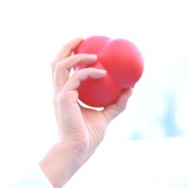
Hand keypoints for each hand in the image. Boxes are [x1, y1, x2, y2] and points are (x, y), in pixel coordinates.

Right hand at [40, 37, 132, 187]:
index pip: (62, 71)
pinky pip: (76, 77)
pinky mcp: (64, 98)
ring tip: (94, 52)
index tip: (84, 46)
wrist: (77, 150)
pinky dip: (89, 71)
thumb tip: (131, 88)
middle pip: (55, 62)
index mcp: (64, 95)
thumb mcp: (105, 117)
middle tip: (82, 37)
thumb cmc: (88, 138)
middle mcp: (58, 92)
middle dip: (66, 46)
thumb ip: (116, 103)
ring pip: (61, 65)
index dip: (70, 56)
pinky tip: (103, 72)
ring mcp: (59, 95)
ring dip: (77, 54)